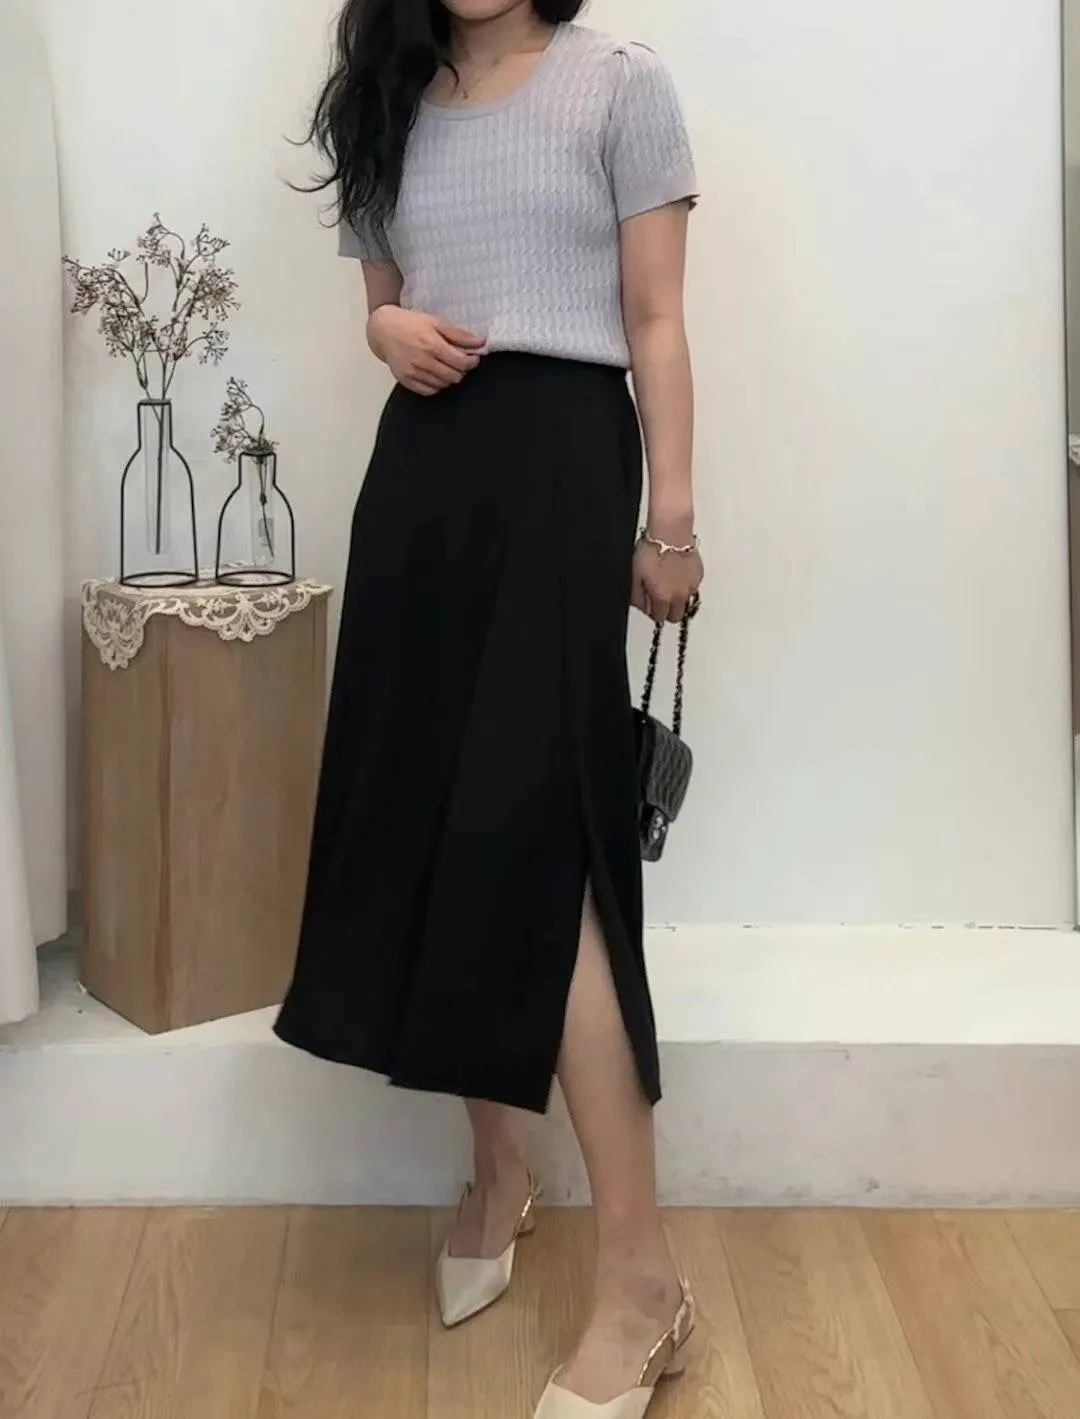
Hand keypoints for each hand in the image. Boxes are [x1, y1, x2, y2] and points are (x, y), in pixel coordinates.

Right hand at [367, 306, 484, 395]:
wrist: (383, 330)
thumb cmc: (410, 323)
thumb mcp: (436, 322)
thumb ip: (459, 335)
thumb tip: (480, 342)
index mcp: (432, 345)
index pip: (461, 363)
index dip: (472, 362)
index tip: (473, 358)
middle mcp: (422, 361)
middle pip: (454, 376)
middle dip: (461, 370)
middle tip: (458, 361)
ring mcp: (413, 372)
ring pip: (443, 384)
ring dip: (449, 377)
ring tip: (445, 364)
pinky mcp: (406, 380)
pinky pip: (429, 391)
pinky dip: (436, 384)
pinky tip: (434, 373)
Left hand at [632, 537, 703, 624]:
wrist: (671, 532)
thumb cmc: (653, 549)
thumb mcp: (634, 575)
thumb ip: (637, 596)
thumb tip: (640, 605)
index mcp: (663, 598)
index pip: (659, 618)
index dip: (652, 611)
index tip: (649, 602)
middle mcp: (680, 595)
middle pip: (675, 617)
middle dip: (666, 610)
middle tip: (658, 598)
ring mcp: (691, 585)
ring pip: (685, 603)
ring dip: (677, 599)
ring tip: (668, 583)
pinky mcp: (699, 574)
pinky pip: (692, 588)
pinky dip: (685, 585)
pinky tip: (676, 574)